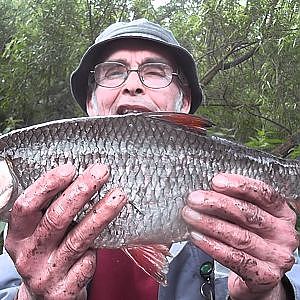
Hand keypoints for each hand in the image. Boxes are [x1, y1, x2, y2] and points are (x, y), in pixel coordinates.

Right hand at [5, 163, 126, 299]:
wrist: (43, 296)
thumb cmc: (46, 252)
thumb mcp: (38, 232)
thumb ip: (50, 209)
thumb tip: (81, 177)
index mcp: (19, 235)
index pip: (27, 206)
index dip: (48, 185)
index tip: (70, 168)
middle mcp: (29, 254)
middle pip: (56, 218)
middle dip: (82, 191)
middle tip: (101, 172)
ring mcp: (47, 273)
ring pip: (78, 238)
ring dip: (102, 213)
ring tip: (119, 195)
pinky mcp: (65, 289)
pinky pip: (88, 262)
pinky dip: (99, 247)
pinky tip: (109, 235)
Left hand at [182, 173, 298, 299]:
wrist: (258, 277)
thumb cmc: (250, 237)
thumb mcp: (249, 218)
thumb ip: (235, 203)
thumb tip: (205, 190)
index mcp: (282, 213)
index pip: (264, 194)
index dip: (239, 186)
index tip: (216, 181)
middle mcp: (283, 233)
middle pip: (249, 213)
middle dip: (217, 204)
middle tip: (194, 199)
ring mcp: (276, 256)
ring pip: (239, 236)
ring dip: (209, 224)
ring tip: (190, 215)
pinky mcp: (265, 275)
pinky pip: (234, 258)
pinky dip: (212, 246)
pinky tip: (196, 236)